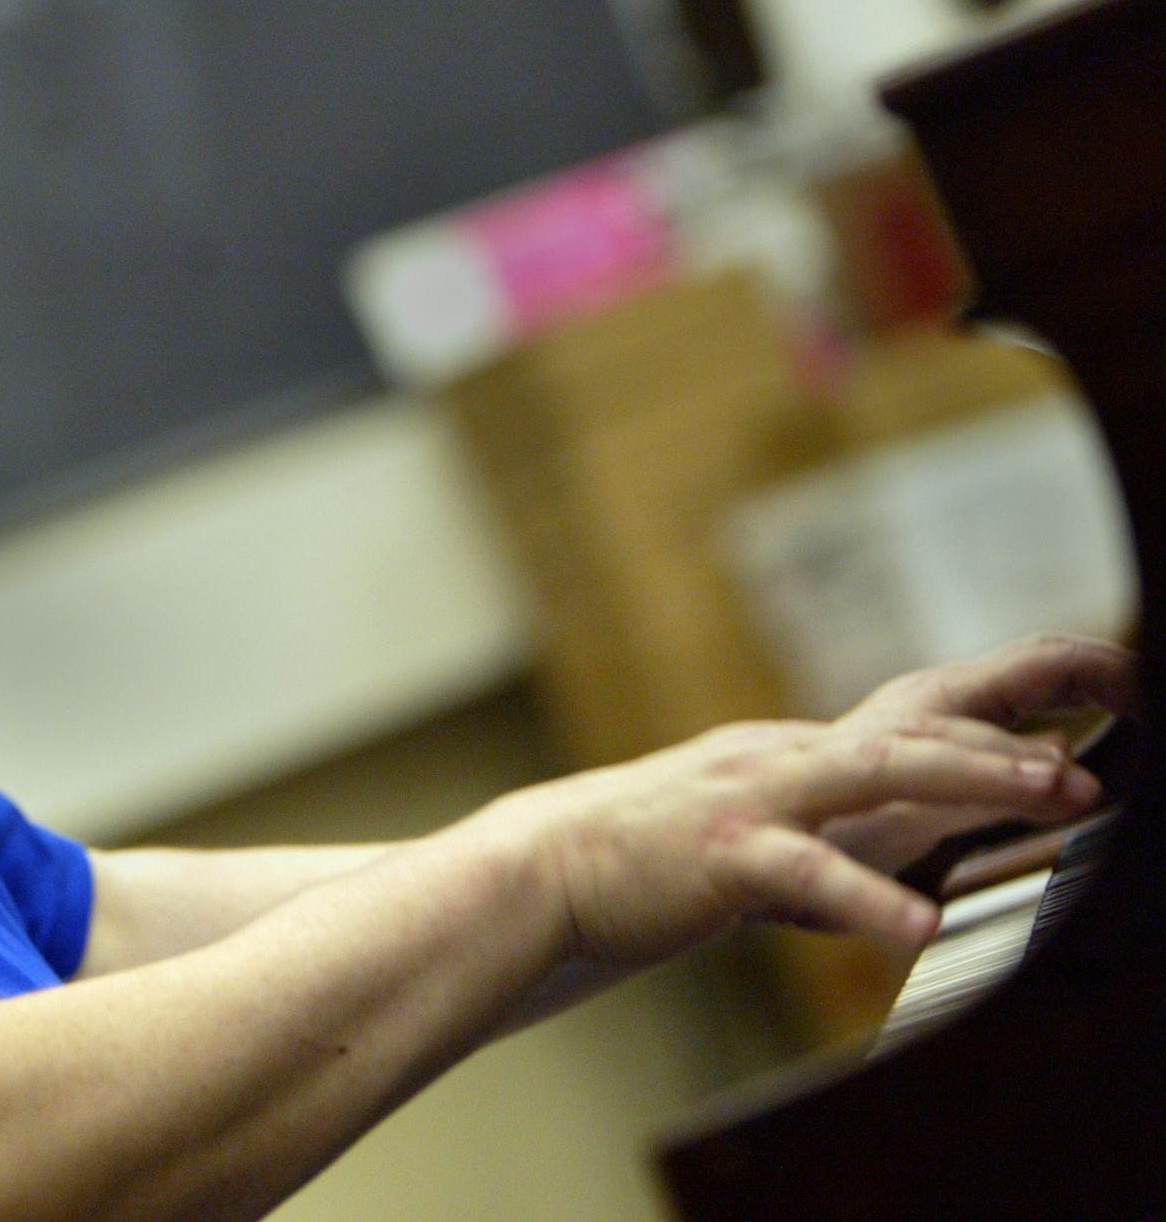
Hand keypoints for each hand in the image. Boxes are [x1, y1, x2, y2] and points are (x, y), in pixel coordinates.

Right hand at [486, 634, 1134, 967]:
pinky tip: (920, 930)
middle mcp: (782, 758)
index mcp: (791, 752)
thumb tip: (899, 834)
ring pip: (876, 772)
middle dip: (1009, 742)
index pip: (909, 719)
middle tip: (1094, 764)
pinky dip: (867, 898)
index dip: (997, 716)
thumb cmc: (645, 855)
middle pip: (911, 731)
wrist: (545, 866)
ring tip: (1053, 792)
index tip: (1077, 710)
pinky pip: (805, 873)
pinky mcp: (721, 853)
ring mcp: (752, 800)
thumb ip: (817, 817)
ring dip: (972, 776)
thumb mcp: (745, 819)